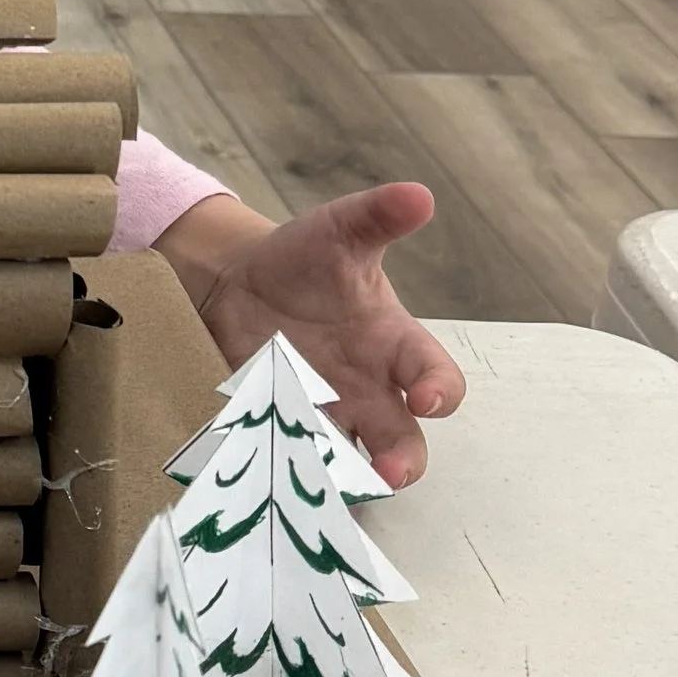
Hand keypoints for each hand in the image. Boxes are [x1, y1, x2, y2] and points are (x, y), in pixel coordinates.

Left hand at [156, 182, 463, 488]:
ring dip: (344, 475)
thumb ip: (378, 216)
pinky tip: (274, 472)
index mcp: (393, 343)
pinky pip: (293, 458)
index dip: (441, 391)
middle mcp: (368, 388)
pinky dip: (287, 467)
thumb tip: (419, 195)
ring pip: (350, 461)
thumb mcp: (339, 230)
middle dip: (402, 460)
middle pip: (404, 440)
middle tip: (387, 473)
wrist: (237, 279)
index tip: (428, 399)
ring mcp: (325, 412)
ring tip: (326, 481)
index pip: (436, 376)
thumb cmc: (304, 258)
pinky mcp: (280, 425)